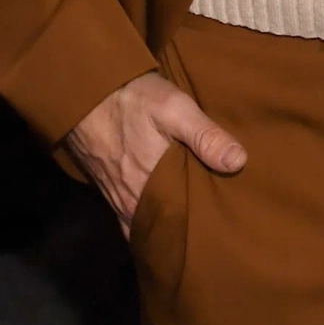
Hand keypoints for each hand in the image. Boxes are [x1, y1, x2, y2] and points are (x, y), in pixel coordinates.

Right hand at [63, 68, 245, 237]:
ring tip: (196, 229)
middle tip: (217, 232)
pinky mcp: (109, 192)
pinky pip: (130, 219)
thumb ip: (205, 136)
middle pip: (165, 227)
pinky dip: (147, 223)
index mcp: (151, 187)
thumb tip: (238, 163)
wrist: (85, 92)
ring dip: (168, 227)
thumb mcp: (175, 108)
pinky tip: (165, 218)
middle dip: (187, 232)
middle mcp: (132, 202)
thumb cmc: (133, 100)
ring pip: (147, 225)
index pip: (182, 223)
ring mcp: (118, 199)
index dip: (203, 228)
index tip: (225, 228)